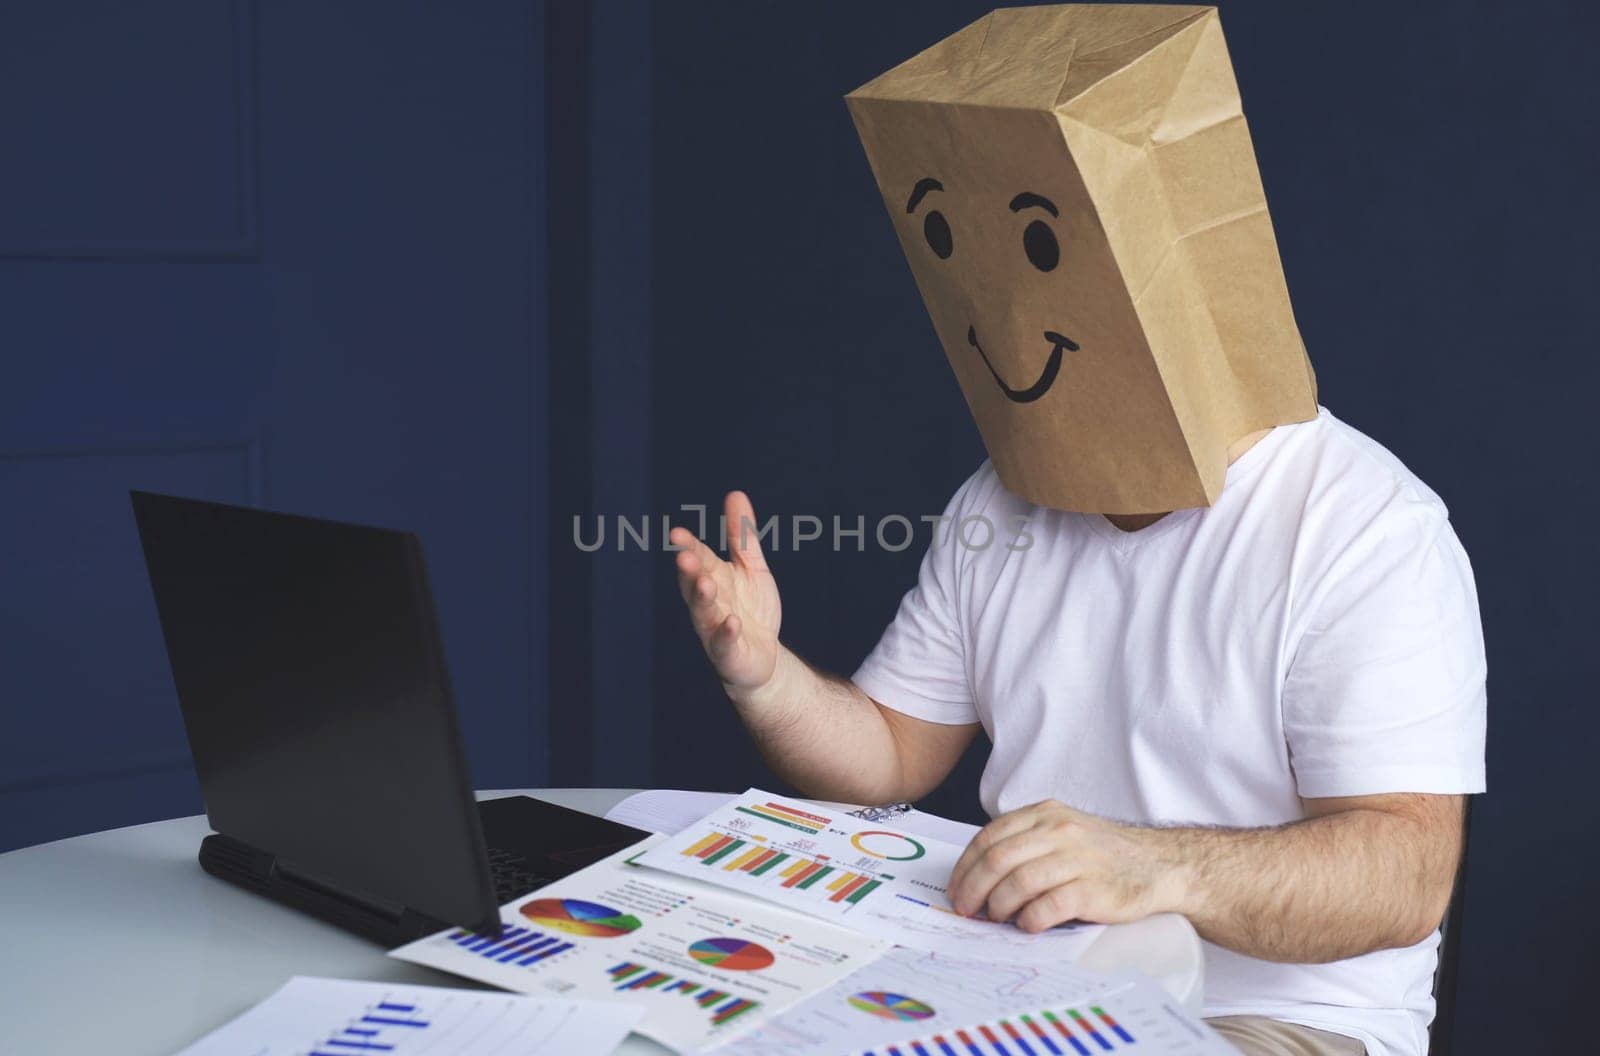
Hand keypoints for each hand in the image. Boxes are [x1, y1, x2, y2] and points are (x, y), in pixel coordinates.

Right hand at [670, 491, 782, 699]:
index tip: (677, 533)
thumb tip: (735, 493)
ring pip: (704, 613)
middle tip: (685, 557)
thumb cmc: (751, 608)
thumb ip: (741, 535)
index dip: (688, 547)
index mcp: (713, 579)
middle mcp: (708, 603)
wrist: (763, 658)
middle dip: (690, 571)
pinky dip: (727, 633)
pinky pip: (725, 643)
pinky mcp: (729, 653)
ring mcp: (715, 629)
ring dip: (703, 599)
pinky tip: (733, 622)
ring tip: (706, 584)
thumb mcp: (751, 567)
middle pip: (694, 585)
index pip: (699, 559)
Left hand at [947, 800, 1187, 932]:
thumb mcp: (1062, 830)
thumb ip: (1025, 843)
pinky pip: (1048, 906)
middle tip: (967, 910)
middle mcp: (1058, 831)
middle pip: (997, 860)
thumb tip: (979, 876)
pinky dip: (1029, 919)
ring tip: (997, 918)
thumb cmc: (1103, 854)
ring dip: (998, 906)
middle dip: (973, 889)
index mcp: (1044, 815)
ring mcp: (1076, 859)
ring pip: (1018, 882)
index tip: (956, 888)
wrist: (1158, 864)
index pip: (989, 837)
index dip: (965, 866)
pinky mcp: (1092, 889)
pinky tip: (1027, 925)